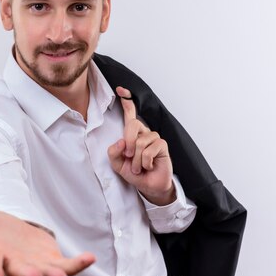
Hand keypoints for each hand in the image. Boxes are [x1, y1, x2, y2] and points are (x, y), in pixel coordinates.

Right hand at [0, 210, 95, 275]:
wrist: (12, 230)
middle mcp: (14, 263)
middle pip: (20, 270)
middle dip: (26, 273)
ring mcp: (35, 264)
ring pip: (45, 272)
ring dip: (53, 274)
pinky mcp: (52, 261)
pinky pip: (67, 265)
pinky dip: (79, 264)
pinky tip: (90, 258)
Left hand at [107, 86, 175, 204]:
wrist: (149, 185)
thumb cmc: (134, 173)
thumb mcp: (117, 165)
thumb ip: (113, 153)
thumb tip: (120, 142)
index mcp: (131, 134)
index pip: (129, 114)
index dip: (126, 101)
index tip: (120, 90)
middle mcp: (143, 132)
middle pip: (132, 124)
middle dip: (128, 142)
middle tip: (128, 157)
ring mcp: (154, 137)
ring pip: (140, 142)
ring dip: (136, 160)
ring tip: (139, 168)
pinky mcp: (162, 145)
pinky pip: (149, 150)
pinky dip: (145, 162)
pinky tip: (148, 166)